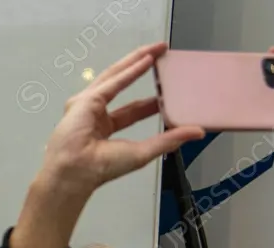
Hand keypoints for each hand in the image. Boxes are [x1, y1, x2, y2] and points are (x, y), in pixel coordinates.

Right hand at [36, 41, 204, 200]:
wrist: (76, 172)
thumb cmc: (101, 168)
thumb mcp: (143, 152)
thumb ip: (169, 140)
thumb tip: (197, 132)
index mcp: (104, 130)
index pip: (131, 111)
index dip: (150, 101)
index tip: (165, 92)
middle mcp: (94, 114)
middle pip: (121, 85)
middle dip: (142, 69)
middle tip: (163, 58)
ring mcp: (88, 105)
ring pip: (115, 76)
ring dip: (136, 61)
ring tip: (155, 49)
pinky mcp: (86, 100)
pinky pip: (112, 81)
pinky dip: (130, 71)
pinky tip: (146, 60)